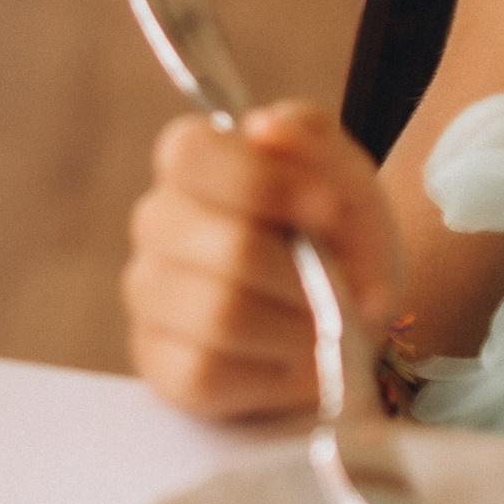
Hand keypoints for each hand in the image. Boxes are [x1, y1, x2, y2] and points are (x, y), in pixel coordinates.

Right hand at [124, 102, 402, 421]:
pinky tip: (292, 362)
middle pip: (229, 248)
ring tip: (325, 328)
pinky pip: (210, 373)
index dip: (265, 183)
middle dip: (308, 277)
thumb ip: (311, 143)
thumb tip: (265, 129)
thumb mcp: (345, 179)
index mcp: (191, 163)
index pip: (191, 154)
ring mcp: (151, 297)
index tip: (328, 210)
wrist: (353, 315)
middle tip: (349, 290)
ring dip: (298, 328)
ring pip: (223, 315)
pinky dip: (273, 374)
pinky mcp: (164, 366)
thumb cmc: (339, 236)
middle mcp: (157, 224)